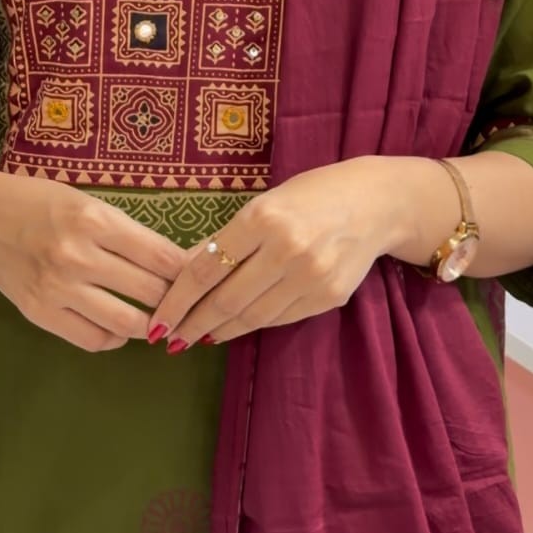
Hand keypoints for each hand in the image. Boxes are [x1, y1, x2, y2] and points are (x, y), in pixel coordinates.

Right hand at [0, 170, 188, 352]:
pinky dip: (115, 338)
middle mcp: (78, 255)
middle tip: (184, 301)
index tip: (199, 278)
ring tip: (157, 319)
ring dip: (150, 325)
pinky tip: (119, 327)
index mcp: (95, 220)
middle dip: (175, 300)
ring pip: (127, 324)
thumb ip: (125, 233)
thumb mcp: (87, 202)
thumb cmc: (41, 202)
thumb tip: (173, 264)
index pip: (161, 256)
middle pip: (150, 291)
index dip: (188, 272)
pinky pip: (93, 340)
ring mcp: (58, 289)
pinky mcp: (40, 314)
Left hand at [146, 158, 398, 350]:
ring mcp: (311, 276)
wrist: (375, 202)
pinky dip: (254, 325)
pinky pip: (281, 318)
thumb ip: (228, 238)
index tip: (157, 321)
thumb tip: (182, 271)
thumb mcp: (265, 202)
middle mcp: (286, 248)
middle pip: (226, 299)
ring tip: (198, 336)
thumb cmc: (311, 194)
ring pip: (253, 316)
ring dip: (220, 330)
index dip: (176, 300)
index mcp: (261, 216)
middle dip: (193, 323)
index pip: (205, 268)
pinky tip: (236, 327)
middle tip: (170, 339)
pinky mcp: (329, 297)